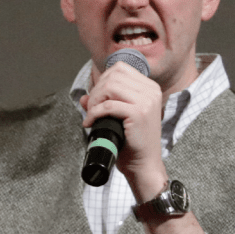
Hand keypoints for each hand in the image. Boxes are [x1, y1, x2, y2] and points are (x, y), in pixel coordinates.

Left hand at [80, 62, 167, 199]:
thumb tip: (83, 97)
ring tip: (91, 115)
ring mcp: (147, 101)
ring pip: (110, 87)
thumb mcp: (119, 117)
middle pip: (113, 75)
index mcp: (150, 88)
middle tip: (91, 109)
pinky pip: (108, 106)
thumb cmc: (133, 142)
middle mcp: (151, 91)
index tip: (96, 98)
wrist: (144, 164)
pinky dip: (95, 113)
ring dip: (95, 101)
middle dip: (96, 91)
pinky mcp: (138, 114)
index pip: (120, 69)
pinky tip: (91, 123)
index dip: (103, 80)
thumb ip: (103, 103)